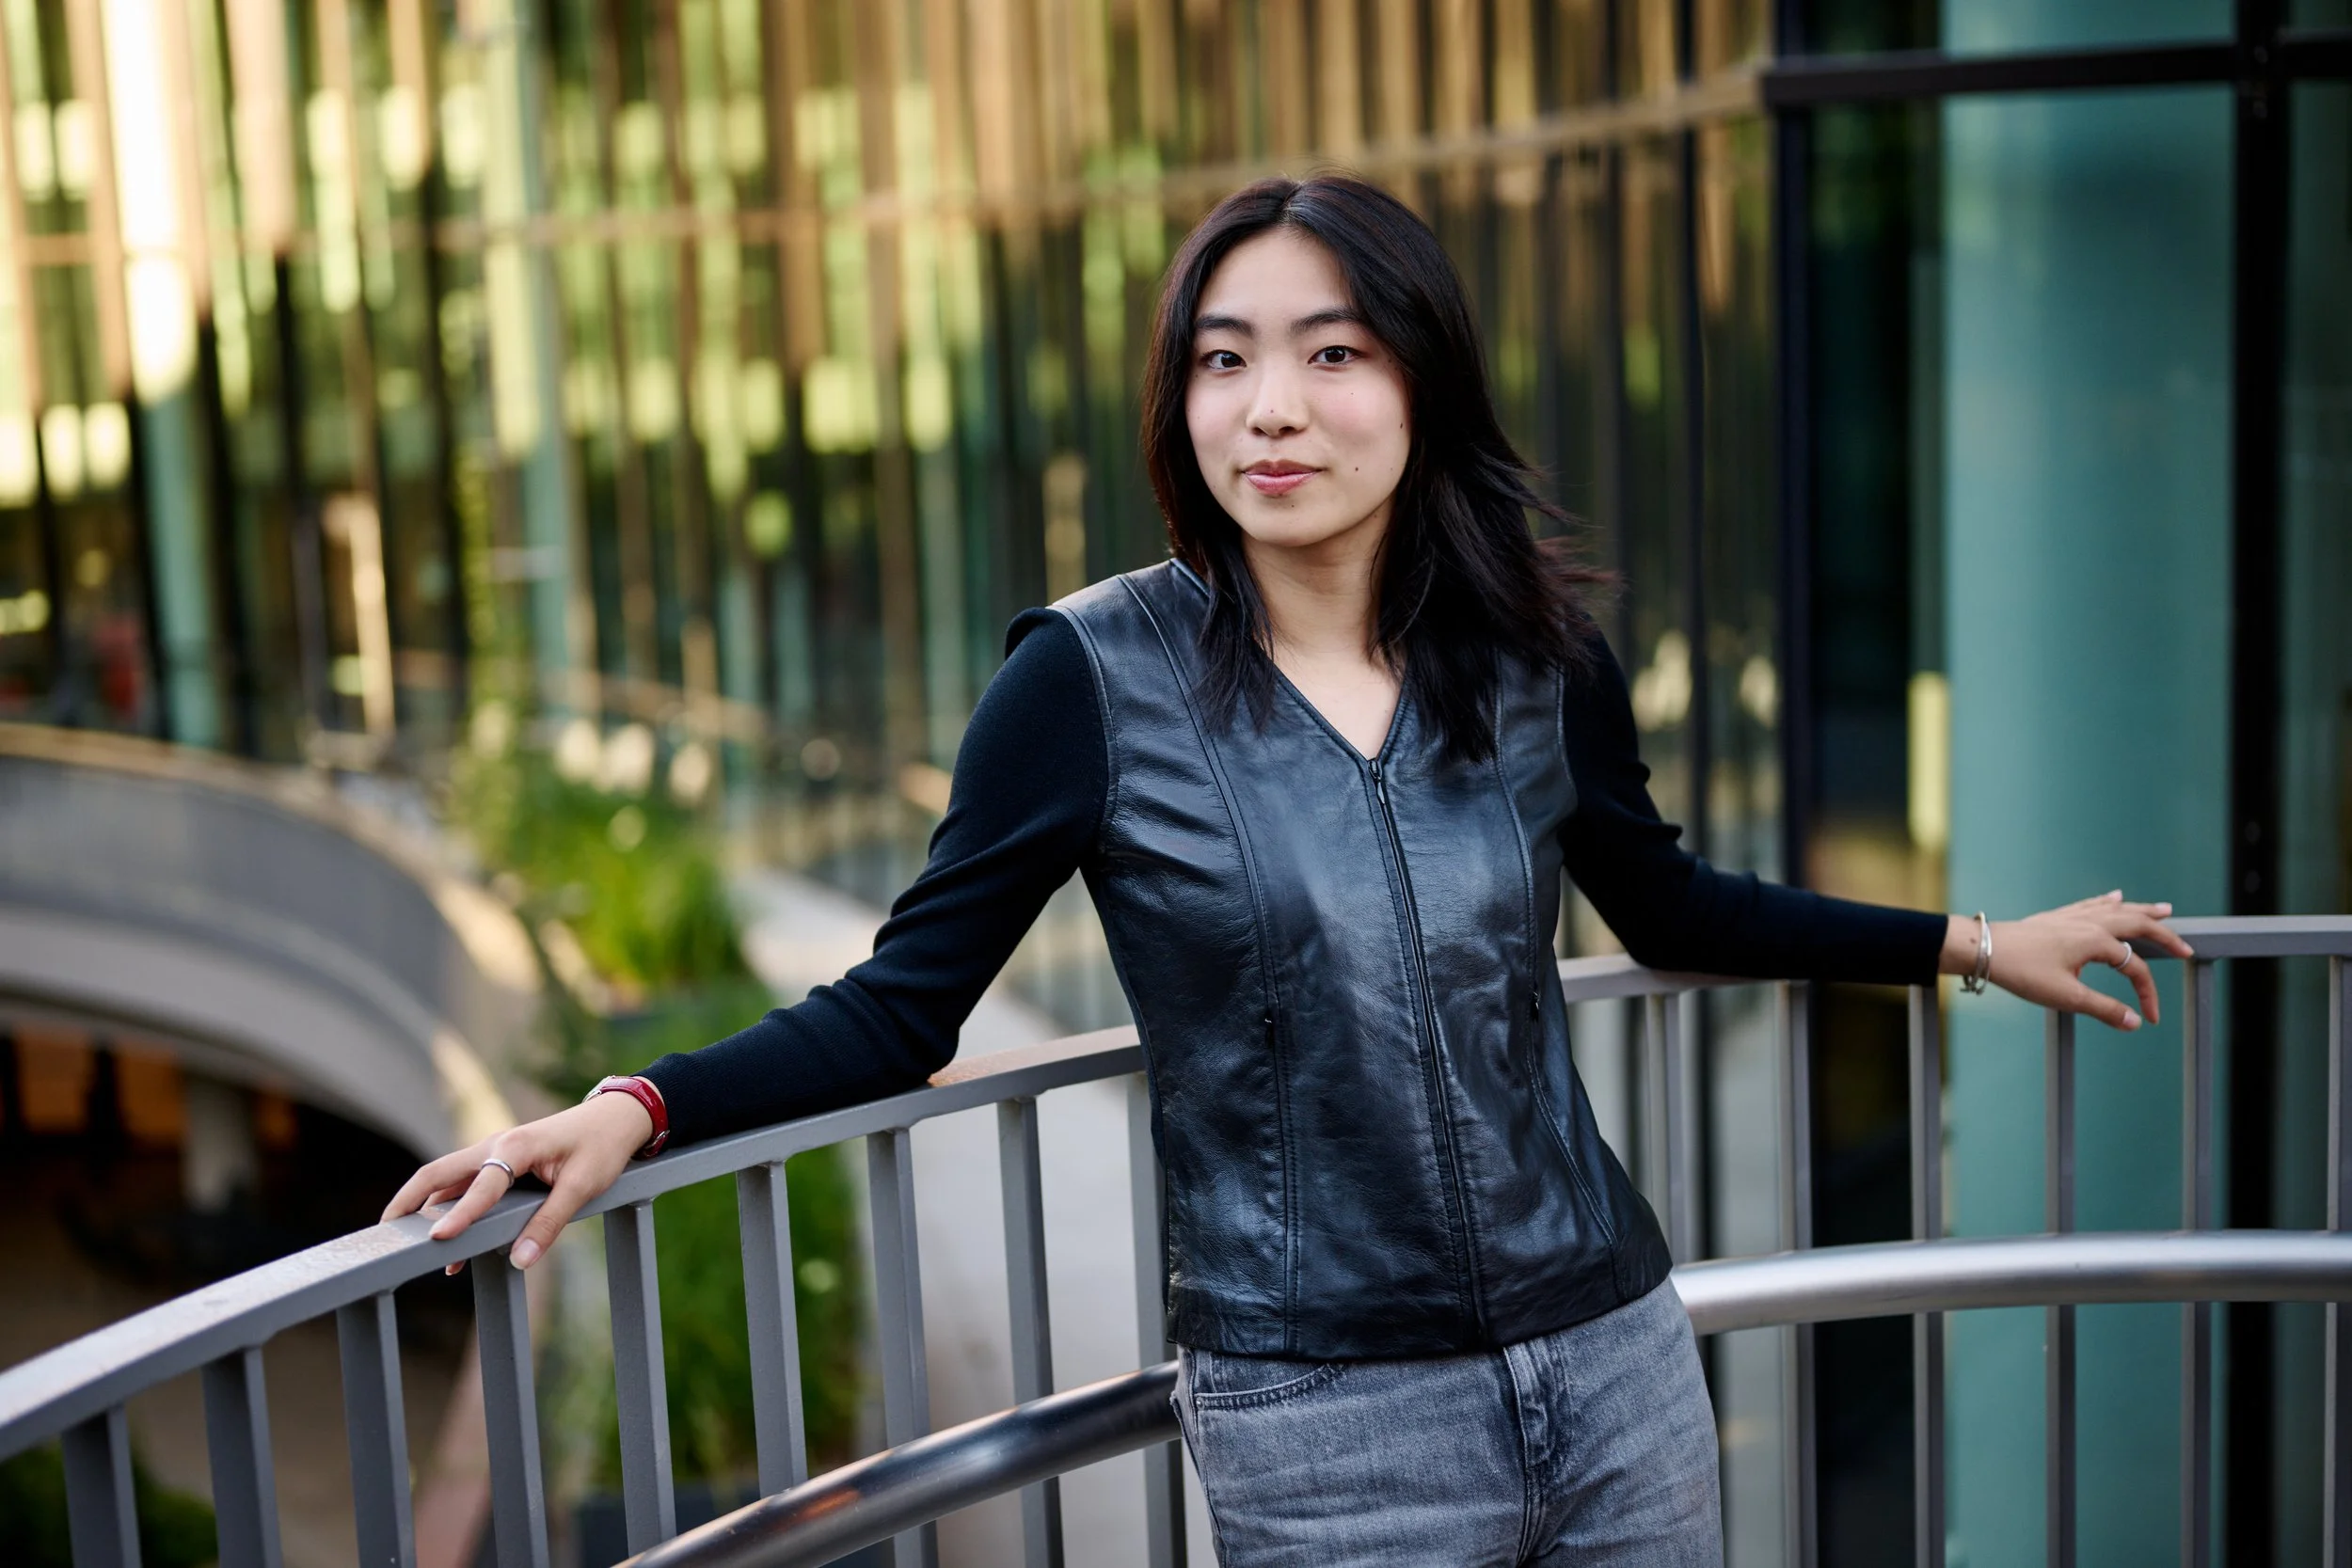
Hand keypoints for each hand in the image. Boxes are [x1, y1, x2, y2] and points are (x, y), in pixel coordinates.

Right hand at [381, 1090, 653, 1272]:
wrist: (614, 1119)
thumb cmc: (601, 1147)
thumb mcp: (584, 1186)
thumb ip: (551, 1222)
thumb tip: (521, 1259)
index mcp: (515, 1146)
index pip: (481, 1186)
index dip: (460, 1215)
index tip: (439, 1240)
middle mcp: (494, 1146)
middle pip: (437, 1173)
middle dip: (407, 1203)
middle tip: (382, 1235)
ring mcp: (492, 1153)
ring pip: (446, 1181)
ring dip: (424, 1209)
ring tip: (404, 1246)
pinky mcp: (498, 1163)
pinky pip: (463, 1186)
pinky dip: (447, 1209)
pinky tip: (450, 1243)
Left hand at [1942, 891, 2194, 1030]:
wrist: (1984, 948)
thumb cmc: (2022, 972)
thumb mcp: (2066, 997)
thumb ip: (2104, 1010)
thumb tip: (2136, 1023)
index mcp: (2097, 942)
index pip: (2136, 968)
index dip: (2148, 994)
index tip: (2150, 1018)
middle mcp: (2090, 923)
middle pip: (2138, 926)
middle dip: (2165, 936)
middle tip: (2186, 946)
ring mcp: (2073, 916)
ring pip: (2118, 910)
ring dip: (2143, 912)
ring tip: (2165, 910)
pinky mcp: (2057, 916)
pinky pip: (2092, 904)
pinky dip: (2109, 901)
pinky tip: (2116, 896)